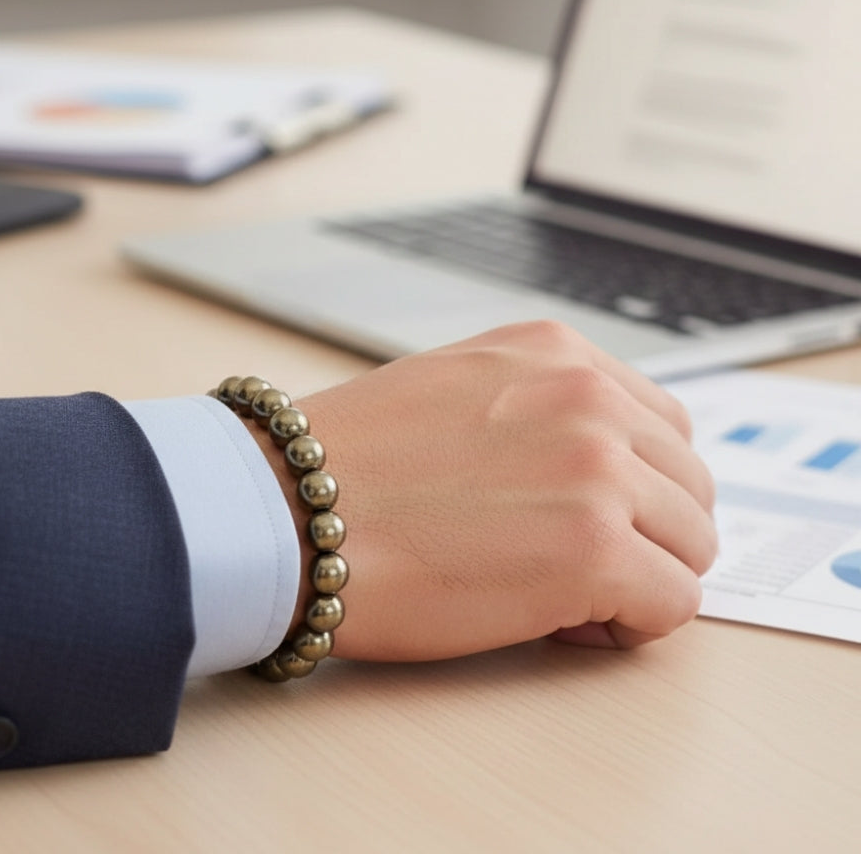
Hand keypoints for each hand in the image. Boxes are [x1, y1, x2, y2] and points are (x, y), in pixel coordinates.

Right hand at [281, 321, 715, 660]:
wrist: (286, 509)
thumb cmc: (348, 463)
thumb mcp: (459, 389)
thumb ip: (538, 407)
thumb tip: (595, 466)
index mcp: (556, 353)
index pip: (663, 424)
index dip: (636, 485)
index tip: (589, 518)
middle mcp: (590, 397)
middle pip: (689, 486)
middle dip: (647, 533)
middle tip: (577, 566)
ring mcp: (600, 470)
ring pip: (692, 545)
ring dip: (641, 578)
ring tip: (562, 595)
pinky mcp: (596, 550)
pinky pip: (673, 604)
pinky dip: (631, 625)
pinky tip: (560, 623)